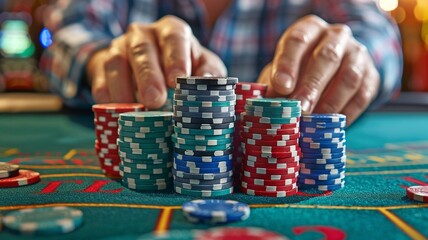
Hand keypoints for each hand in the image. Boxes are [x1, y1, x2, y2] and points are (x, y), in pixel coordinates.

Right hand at [87, 16, 226, 108]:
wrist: (152, 65)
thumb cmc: (184, 67)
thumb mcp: (202, 66)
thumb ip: (209, 73)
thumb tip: (205, 83)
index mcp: (171, 31)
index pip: (173, 37)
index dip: (175, 57)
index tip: (177, 79)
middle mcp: (142, 35)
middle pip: (142, 50)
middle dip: (148, 76)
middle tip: (155, 100)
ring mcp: (119, 49)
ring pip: (116, 63)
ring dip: (124, 89)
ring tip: (135, 112)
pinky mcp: (102, 67)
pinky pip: (100, 81)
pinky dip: (107, 99)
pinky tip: (116, 113)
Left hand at [257, 15, 379, 124]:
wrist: (333, 67)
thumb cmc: (299, 69)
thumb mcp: (284, 70)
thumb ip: (276, 84)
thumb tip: (270, 105)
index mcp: (310, 29)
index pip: (298, 40)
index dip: (288, 64)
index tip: (280, 87)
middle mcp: (336, 36)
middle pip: (326, 58)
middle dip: (311, 86)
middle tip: (300, 109)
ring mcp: (357, 54)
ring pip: (349, 76)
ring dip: (330, 102)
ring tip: (314, 121)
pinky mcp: (372, 75)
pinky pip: (363, 95)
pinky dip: (346, 112)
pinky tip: (331, 125)